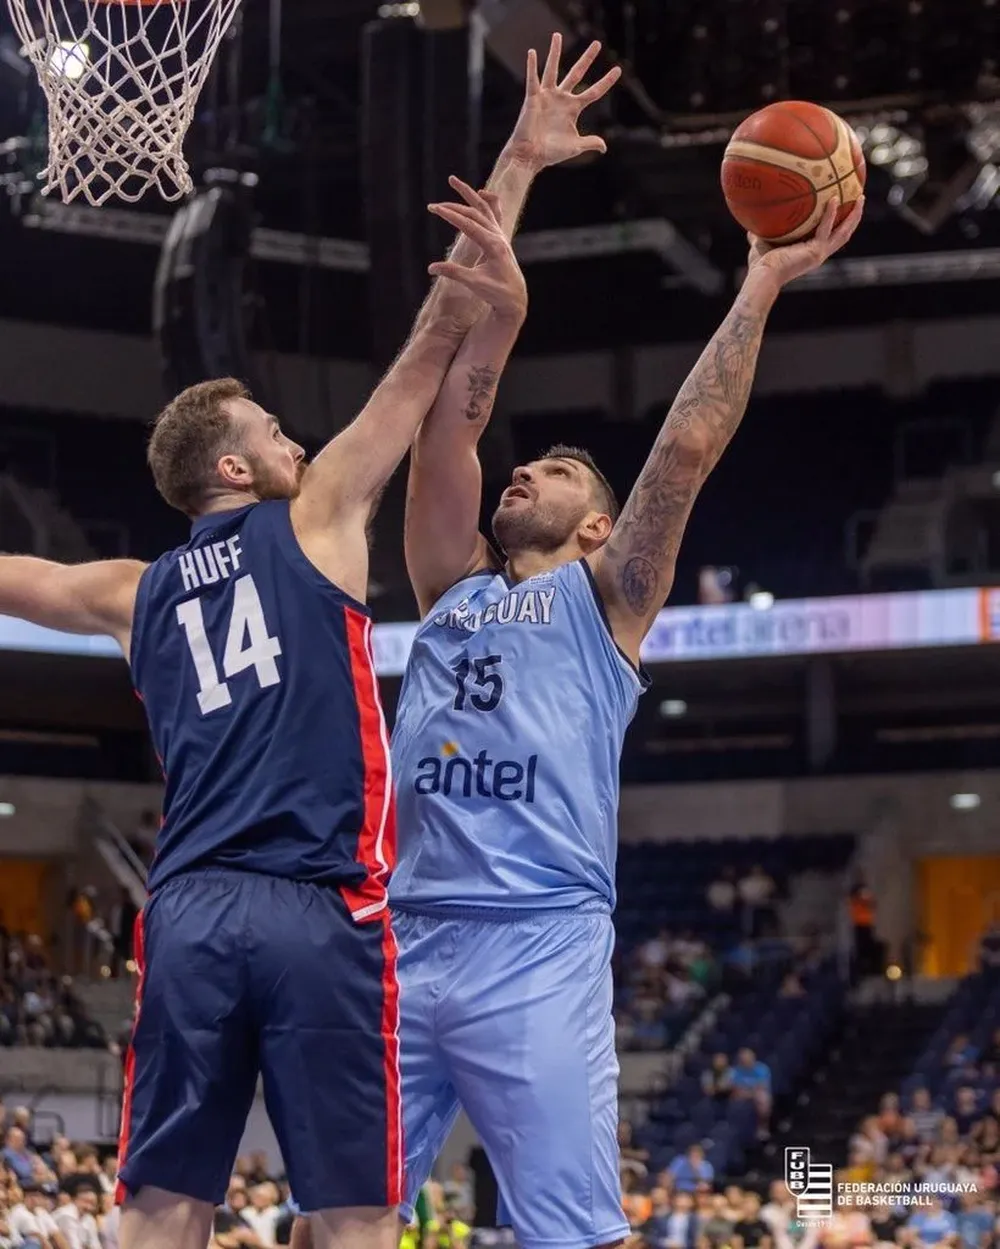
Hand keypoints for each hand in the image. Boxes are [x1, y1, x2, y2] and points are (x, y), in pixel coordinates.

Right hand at [428, 180, 527, 323]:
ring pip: (484, 207)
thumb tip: (431, 268)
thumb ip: (453, 273)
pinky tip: (481, 192)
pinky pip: (495, 213)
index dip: (450, 216)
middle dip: (452, 207)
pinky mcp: (500, 238)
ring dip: (468, 193)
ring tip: (453, 180)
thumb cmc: (496, 292)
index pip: (468, 224)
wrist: (515, 298)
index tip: (434, 209)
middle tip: (432, 205)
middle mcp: (498, 236)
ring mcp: (500, 235)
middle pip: (474, 212)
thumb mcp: (474, 283)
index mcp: (493, 245)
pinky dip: (489, 201)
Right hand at [506, 32, 621, 171]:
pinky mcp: (533, 98)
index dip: (606, 81)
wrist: (531, 156)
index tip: (618, 70)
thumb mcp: (575, 147)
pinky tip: (532, 52)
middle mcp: (561, 98)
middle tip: (597, 43)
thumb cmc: (551, 152)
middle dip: (587, 59)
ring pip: (553, 69)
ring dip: (555, 52)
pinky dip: (532, 66)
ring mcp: (547, 96)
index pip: (593, 92)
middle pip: (577, 73)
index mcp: (573, 108)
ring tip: (557, 35)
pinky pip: (533, 79)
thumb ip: (590, 143)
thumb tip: (604, 147)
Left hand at [747, 196, 864, 288]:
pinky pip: (826, 229)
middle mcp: (818, 254)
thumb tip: (750, 225)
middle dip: (854, 218)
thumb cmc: (760, 265)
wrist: (763, 277)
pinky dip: (830, 214)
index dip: (838, 224)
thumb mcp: (760, 244)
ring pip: (844, 233)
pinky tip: (834, 199)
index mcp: (810, 252)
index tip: (843, 209)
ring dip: (853, 216)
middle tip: (860, 200)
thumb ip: (759, 234)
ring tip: (860, 198)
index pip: (829, 236)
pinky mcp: (815, 252)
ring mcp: (819, 254)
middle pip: (844, 234)